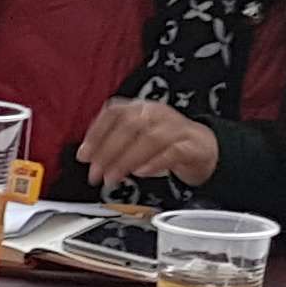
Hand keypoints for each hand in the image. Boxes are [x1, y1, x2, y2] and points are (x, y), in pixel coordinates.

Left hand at [75, 95, 222, 194]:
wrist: (202, 146)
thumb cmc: (163, 142)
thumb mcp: (135, 137)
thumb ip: (112, 144)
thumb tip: (87, 157)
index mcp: (139, 108)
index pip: (114, 113)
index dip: (96, 134)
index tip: (84, 155)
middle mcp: (156, 113)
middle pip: (129, 126)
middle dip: (108, 152)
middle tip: (96, 173)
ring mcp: (175, 127)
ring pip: (150, 139)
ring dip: (127, 160)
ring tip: (113, 177)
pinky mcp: (191, 145)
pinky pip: (173, 151)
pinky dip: (155, 163)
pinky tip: (141, 173)